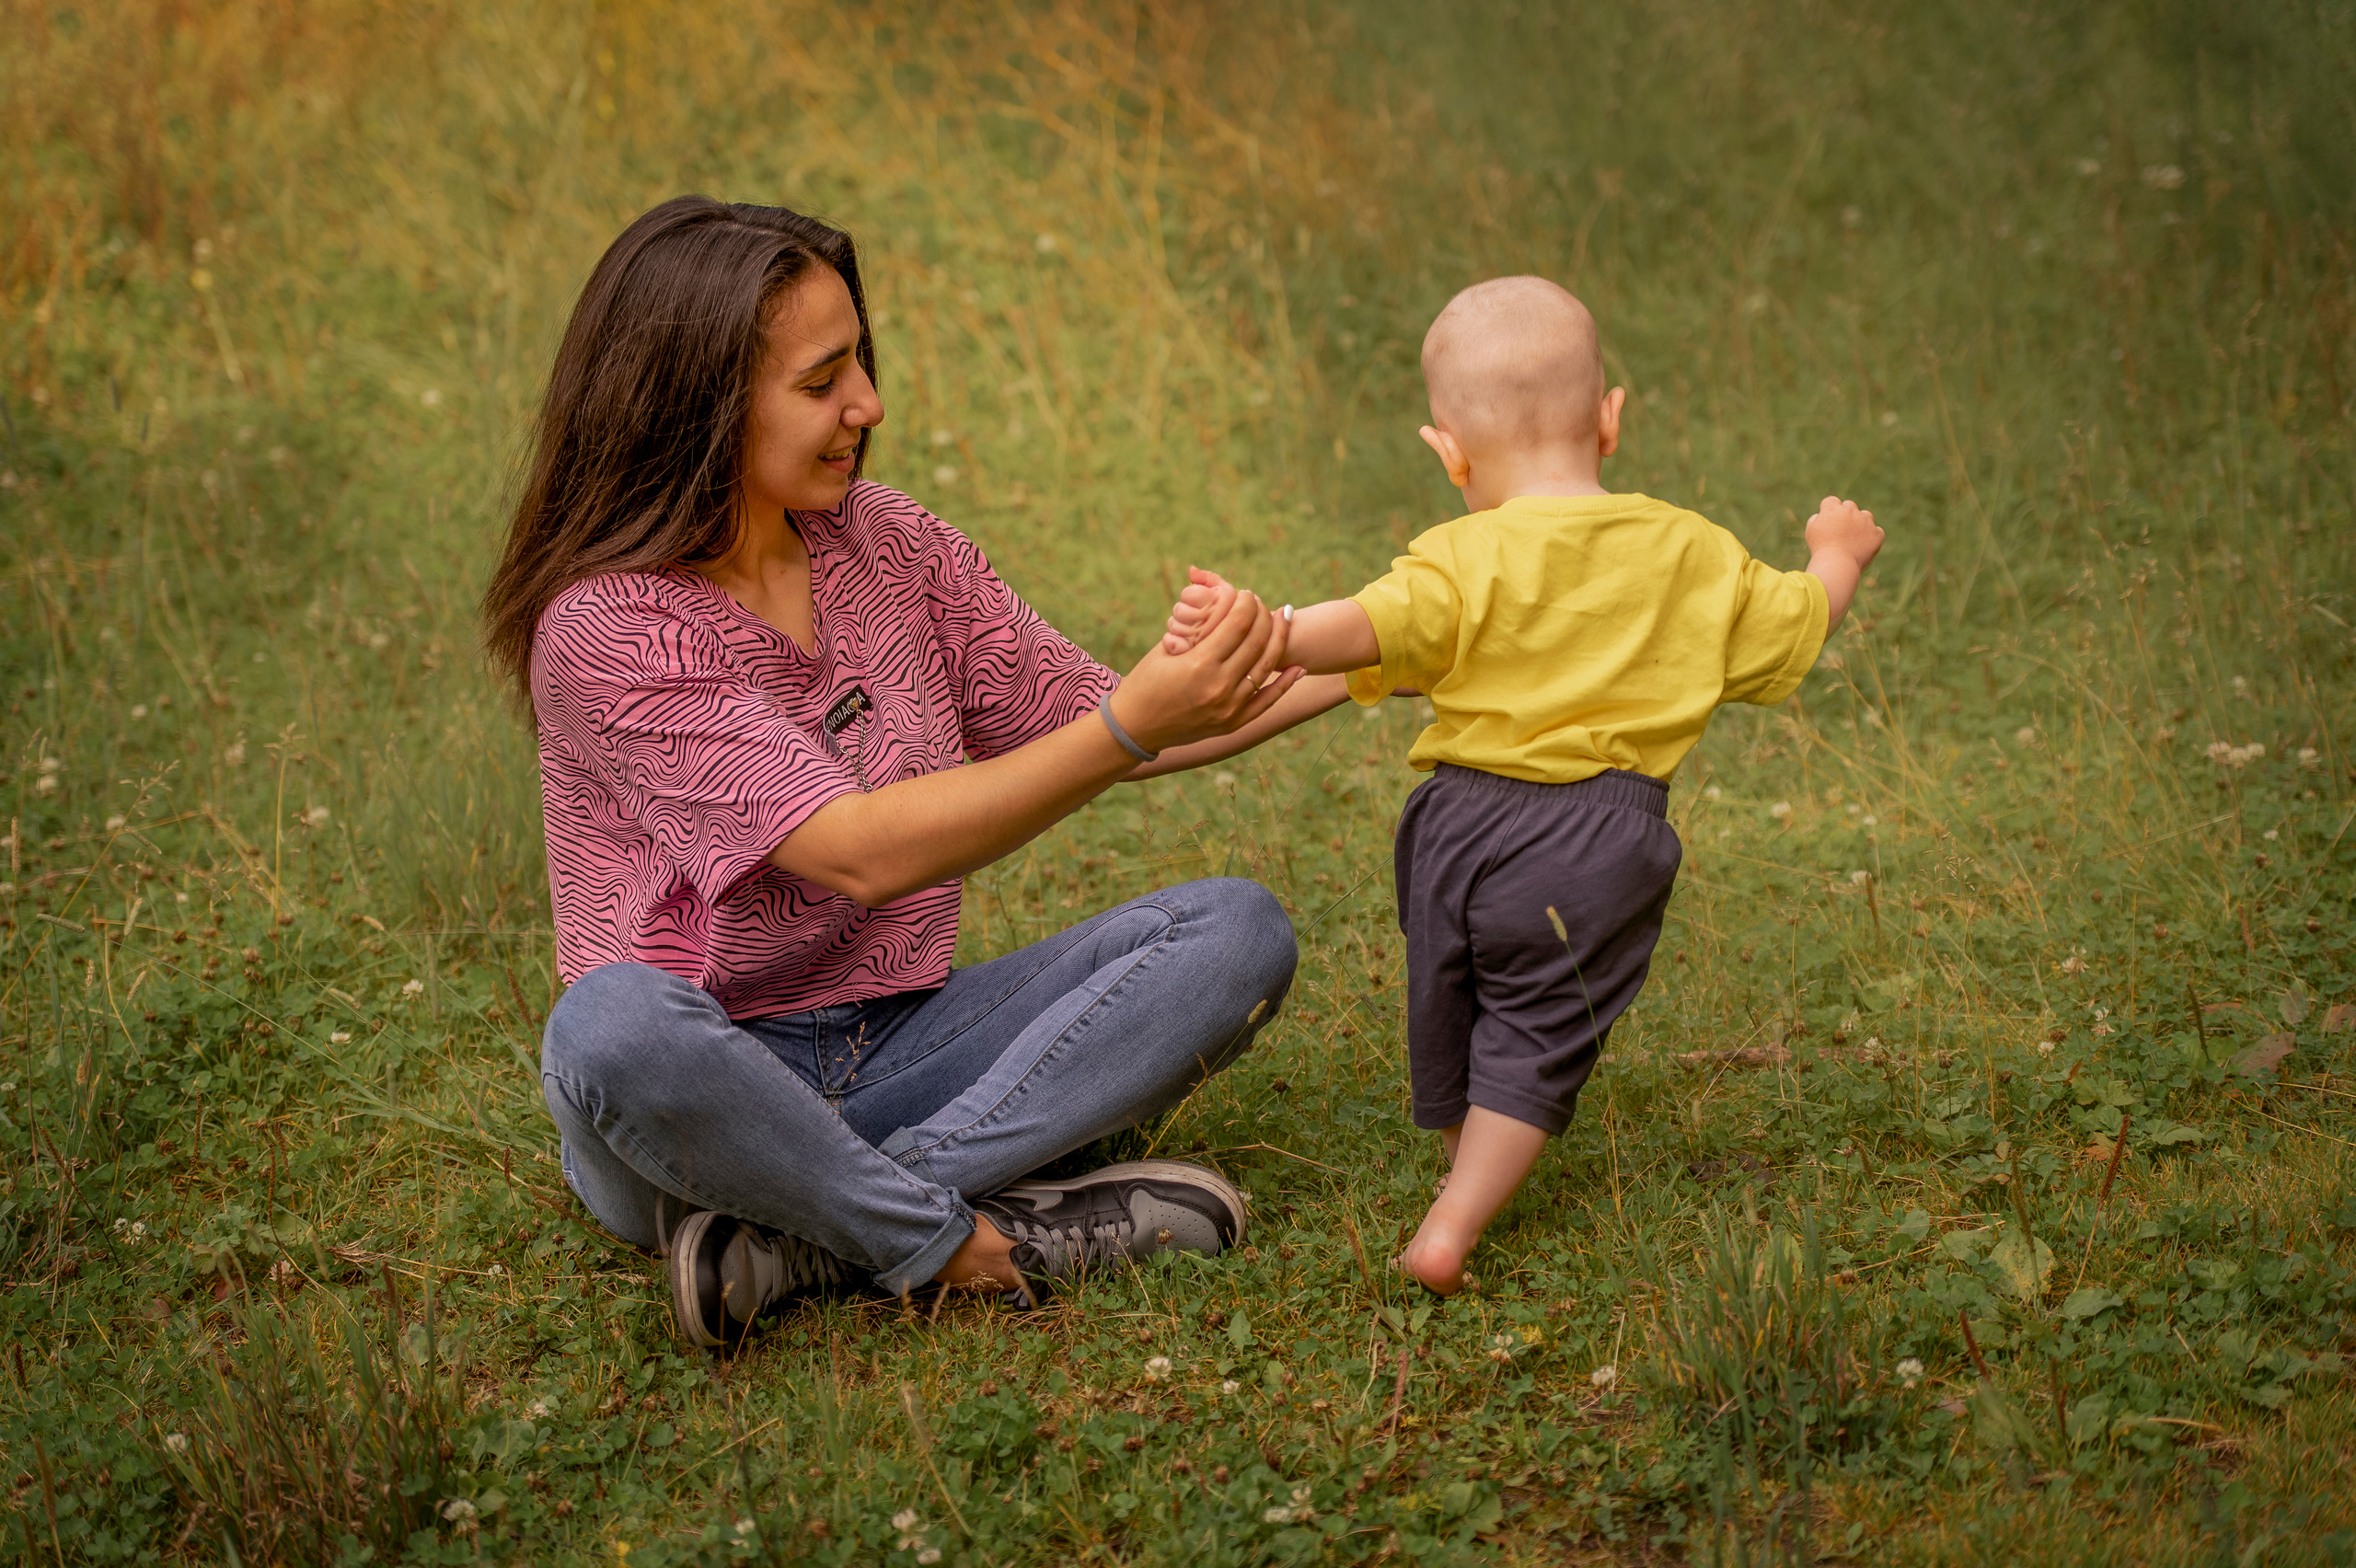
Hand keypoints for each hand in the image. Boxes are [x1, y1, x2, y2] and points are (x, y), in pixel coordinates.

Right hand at [1115, 584, 1299, 753]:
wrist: (1136, 728)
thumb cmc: (1146, 681)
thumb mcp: (1166, 648)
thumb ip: (1198, 626)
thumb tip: (1224, 600)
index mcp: (1200, 663)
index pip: (1238, 623)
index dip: (1246, 603)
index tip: (1246, 594)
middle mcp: (1219, 686)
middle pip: (1256, 641)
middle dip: (1264, 616)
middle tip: (1263, 604)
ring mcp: (1229, 707)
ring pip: (1266, 666)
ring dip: (1279, 639)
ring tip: (1284, 620)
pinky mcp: (1233, 723)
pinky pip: (1267, 701)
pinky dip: (1285, 683)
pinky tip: (1298, 667)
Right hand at [1804, 496, 1882, 570]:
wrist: (1837, 564)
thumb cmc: (1821, 549)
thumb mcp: (1811, 532)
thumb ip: (1816, 519)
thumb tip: (1822, 516)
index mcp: (1833, 509)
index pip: (1831, 501)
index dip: (1829, 510)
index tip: (1828, 522)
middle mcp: (1850, 511)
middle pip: (1849, 505)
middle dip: (1846, 515)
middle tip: (1841, 531)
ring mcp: (1865, 521)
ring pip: (1866, 515)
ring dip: (1861, 522)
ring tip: (1854, 538)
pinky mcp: (1876, 534)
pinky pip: (1877, 532)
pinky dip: (1872, 538)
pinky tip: (1864, 546)